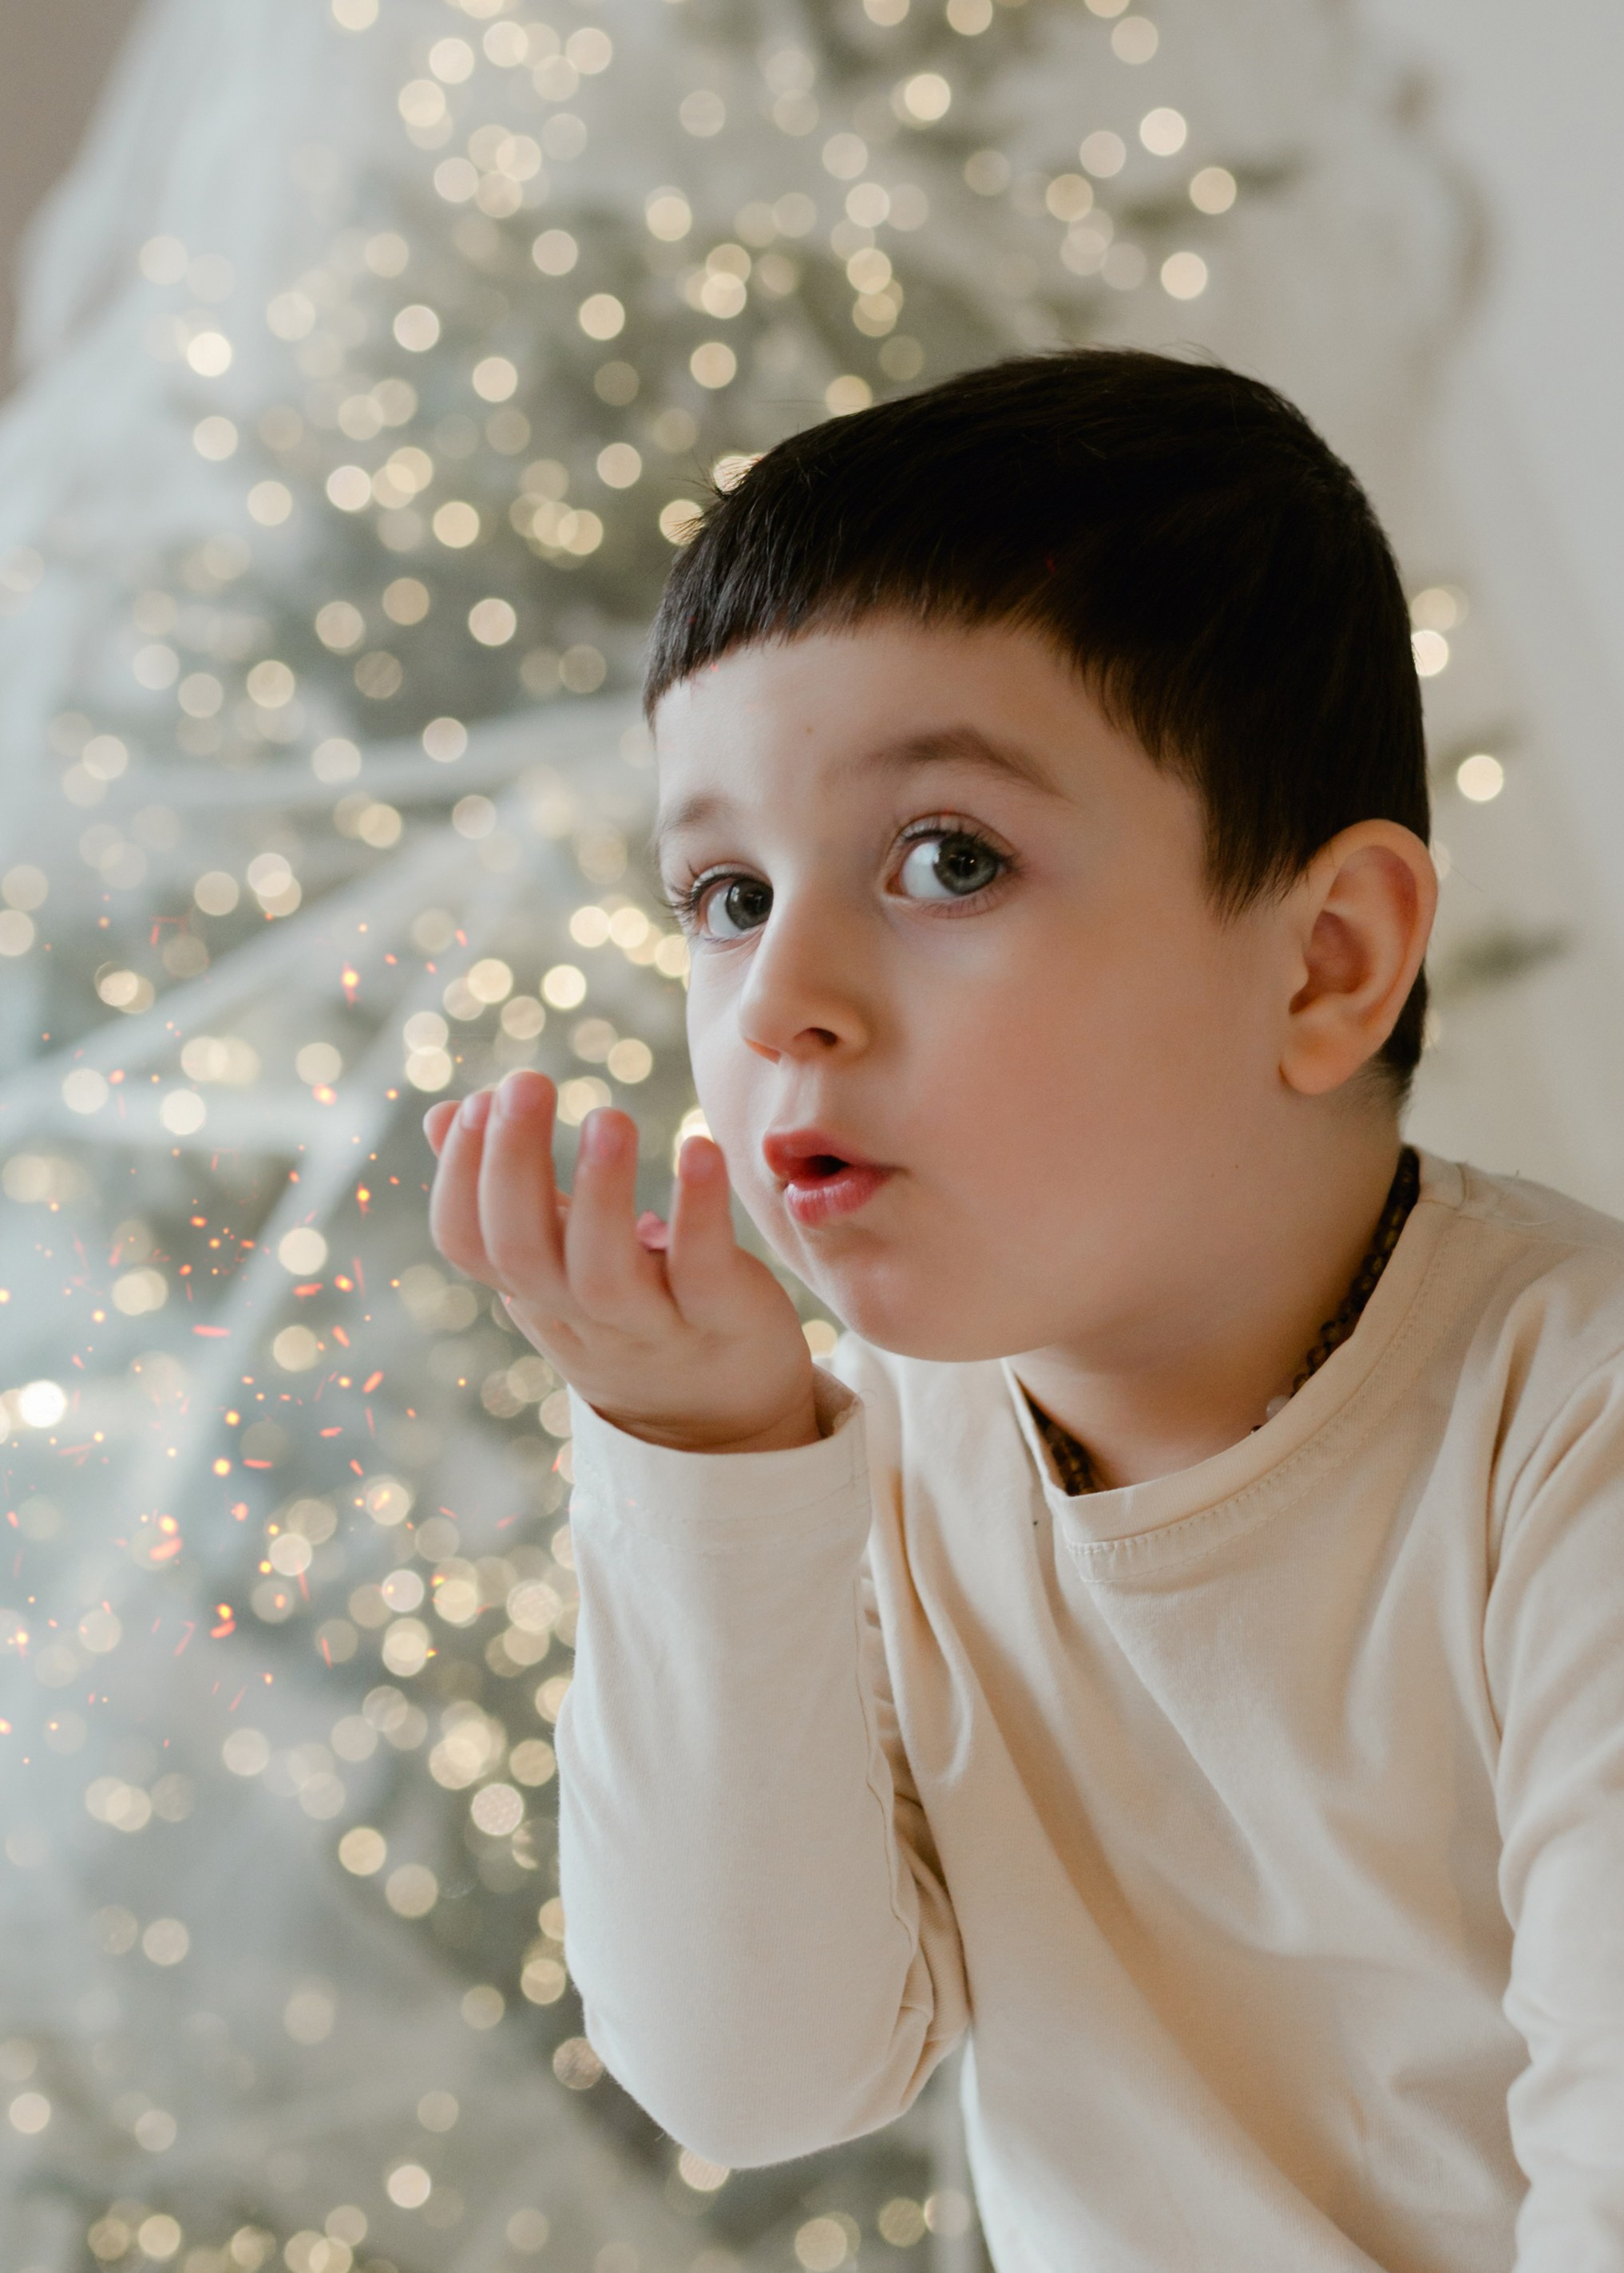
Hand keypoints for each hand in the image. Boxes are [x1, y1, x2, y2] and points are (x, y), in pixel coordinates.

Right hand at [424, 1071, 818, 1454]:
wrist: (722, 1415)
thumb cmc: (632, 1311)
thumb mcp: (561, 1256)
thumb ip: (510, 1188)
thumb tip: (444, 1112)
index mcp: (533, 1289)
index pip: (467, 1243)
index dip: (460, 1177)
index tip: (474, 1102)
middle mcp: (580, 1313)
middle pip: (521, 1253)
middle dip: (513, 1165)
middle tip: (524, 1083)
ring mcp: (650, 1323)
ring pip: (603, 1274)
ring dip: (600, 1192)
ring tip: (607, 1117)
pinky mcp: (722, 1318)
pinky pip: (703, 1270)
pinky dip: (699, 1212)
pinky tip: (699, 1145)